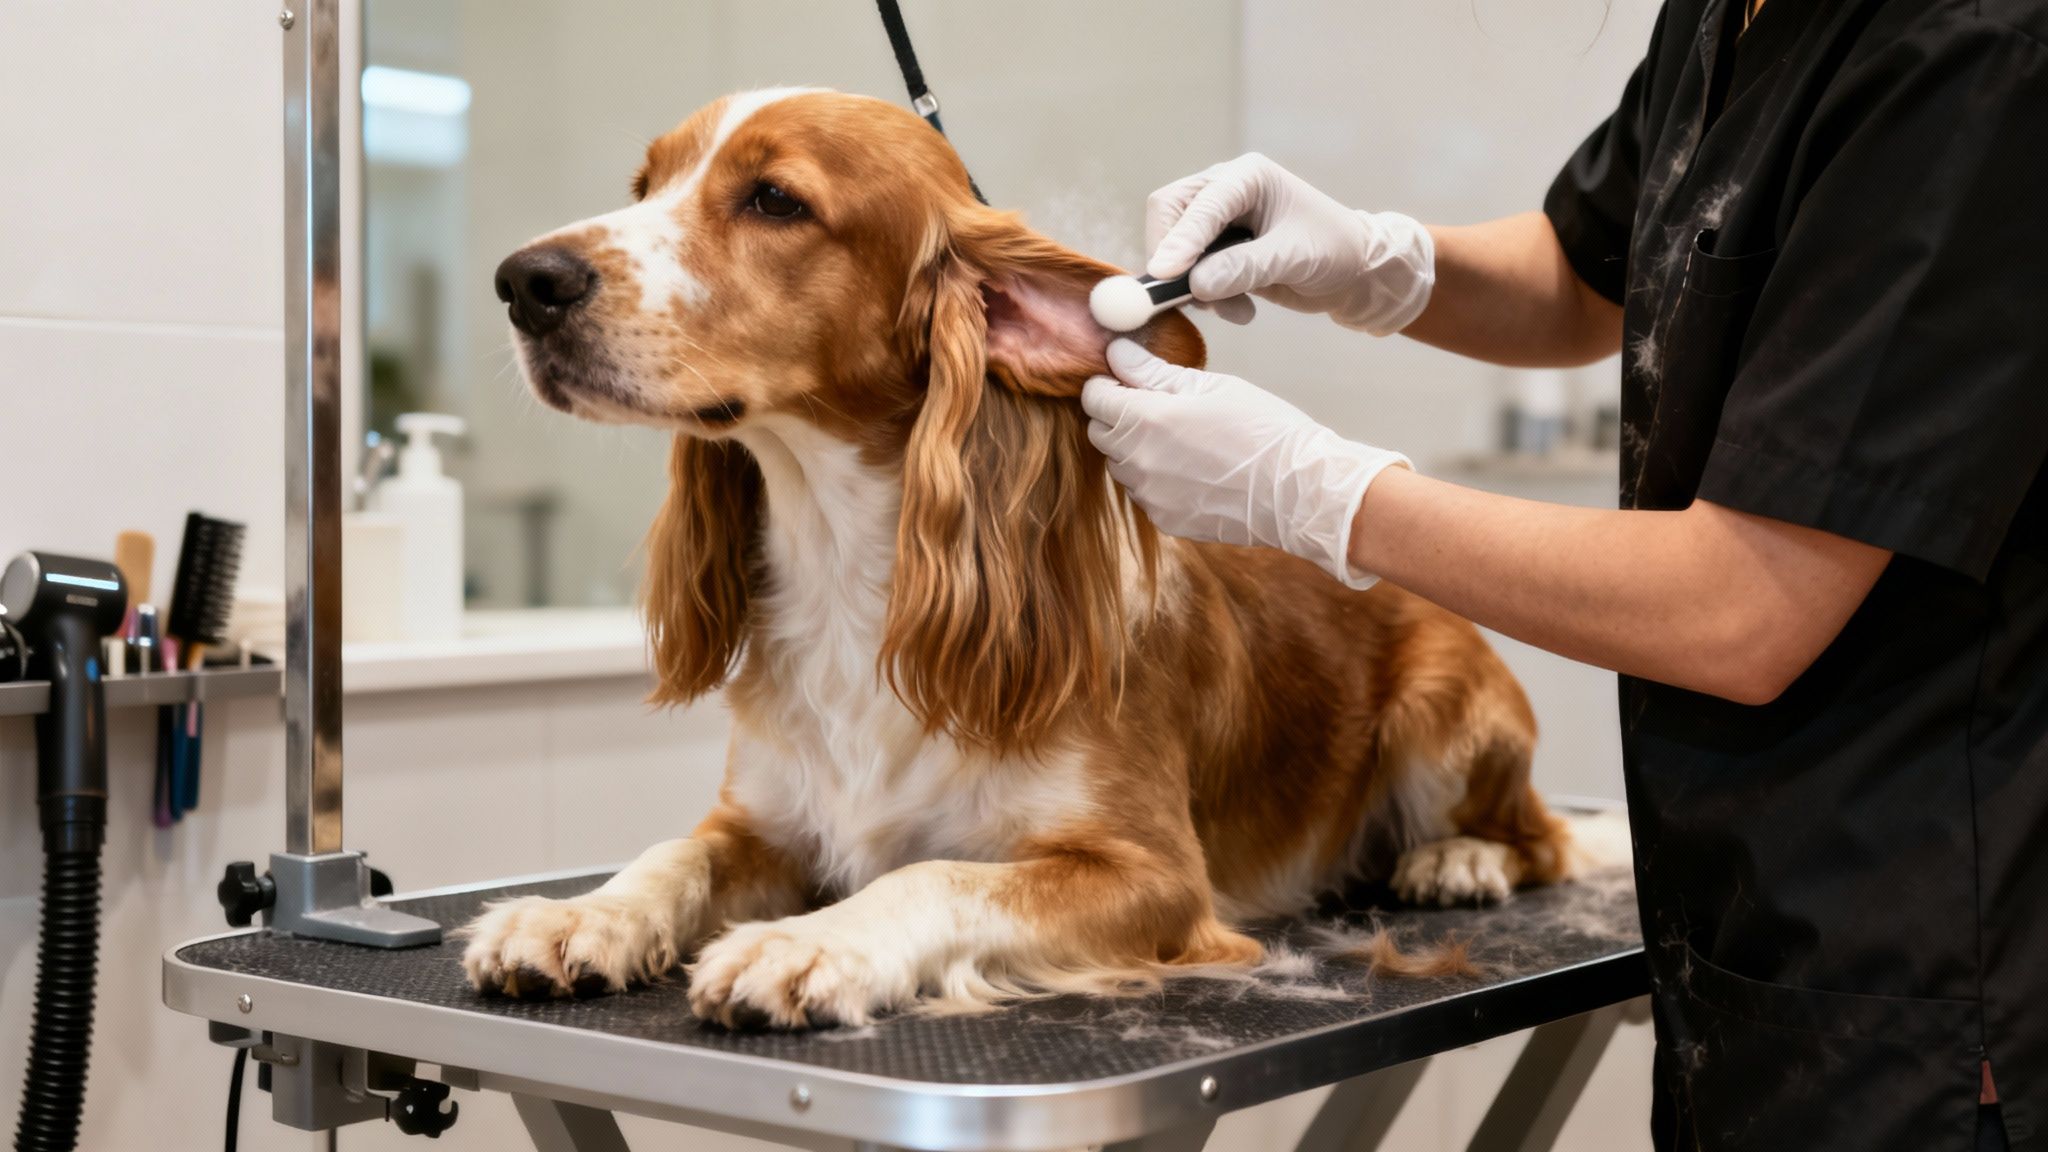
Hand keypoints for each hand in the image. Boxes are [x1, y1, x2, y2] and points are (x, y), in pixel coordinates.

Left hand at [1081, 340, 1409, 588]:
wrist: (1299, 490)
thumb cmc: (1263, 428)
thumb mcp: (1211, 386)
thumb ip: (1154, 371)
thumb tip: (1117, 352)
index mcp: (1146, 419)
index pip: (1094, 398)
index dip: (1108, 385)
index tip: (1129, 382)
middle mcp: (1138, 461)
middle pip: (1099, 433)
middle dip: (1117, 416)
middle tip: (1156, 407)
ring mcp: (1149, 496)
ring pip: (1120, 466)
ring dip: (1135, 450)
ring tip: (1181, 441)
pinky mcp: (1165, 520)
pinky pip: (1144, 494)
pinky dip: (1156, 480)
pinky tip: (1192, 470)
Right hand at [1146, 153, 1433, 334]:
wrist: (1353, 273)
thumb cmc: (1333, 250)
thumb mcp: (1292, 258)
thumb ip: (1243, 268)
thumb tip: (1195, 284)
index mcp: (1246, 177)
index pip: (1199, 204)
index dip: (1179, 239)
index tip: (1163, 275)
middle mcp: (1224, 191)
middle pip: (1169, 215)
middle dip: (1174, 259)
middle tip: (1185, 296)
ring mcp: (1217, 221)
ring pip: (1174, 247)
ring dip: (1193, 285)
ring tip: (1232, 309)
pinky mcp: (1216, 251)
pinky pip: (1188, 272)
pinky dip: (1206, 296)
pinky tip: (1240, 310)